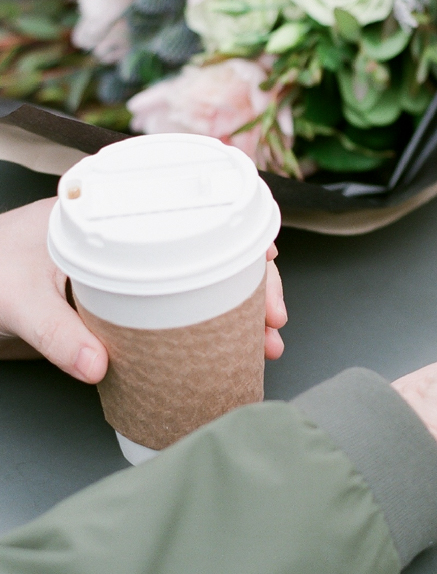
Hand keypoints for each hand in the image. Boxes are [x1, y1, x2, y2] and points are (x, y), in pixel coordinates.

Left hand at [0, 199, 288, 378]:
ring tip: (265, 339)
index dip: (238, 228)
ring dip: (238, 305)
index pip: (192, 206)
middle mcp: (133, 228)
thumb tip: (99, 368)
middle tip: (274, 317)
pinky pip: (182, 295)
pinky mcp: (130, 288)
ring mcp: (135, 259)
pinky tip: (229, 343)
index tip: (267, 258)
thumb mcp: (20, 301)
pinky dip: (210, 317)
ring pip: (205, 273)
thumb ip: (57, 334)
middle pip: (213, 245)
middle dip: (253, 281)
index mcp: (111, 207)